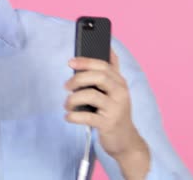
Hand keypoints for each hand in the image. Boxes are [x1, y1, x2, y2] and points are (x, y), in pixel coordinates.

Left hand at [64, 51, 149, 177]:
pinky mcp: (109, 124)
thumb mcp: (115, 91)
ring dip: (73, 99)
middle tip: (66, 86)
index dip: (86, 61)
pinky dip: (73, 116)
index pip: (104, 65)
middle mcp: (121, 92)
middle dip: (78, 79)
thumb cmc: (114, 112)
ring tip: (67, 105)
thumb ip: (109, 73)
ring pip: (90, 95)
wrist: (125, 140)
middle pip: (98, 76)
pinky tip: (68, 117)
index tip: (71, 62)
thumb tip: (100, 52)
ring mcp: (116, 108)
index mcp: (120, 82)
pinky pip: (86, 117)